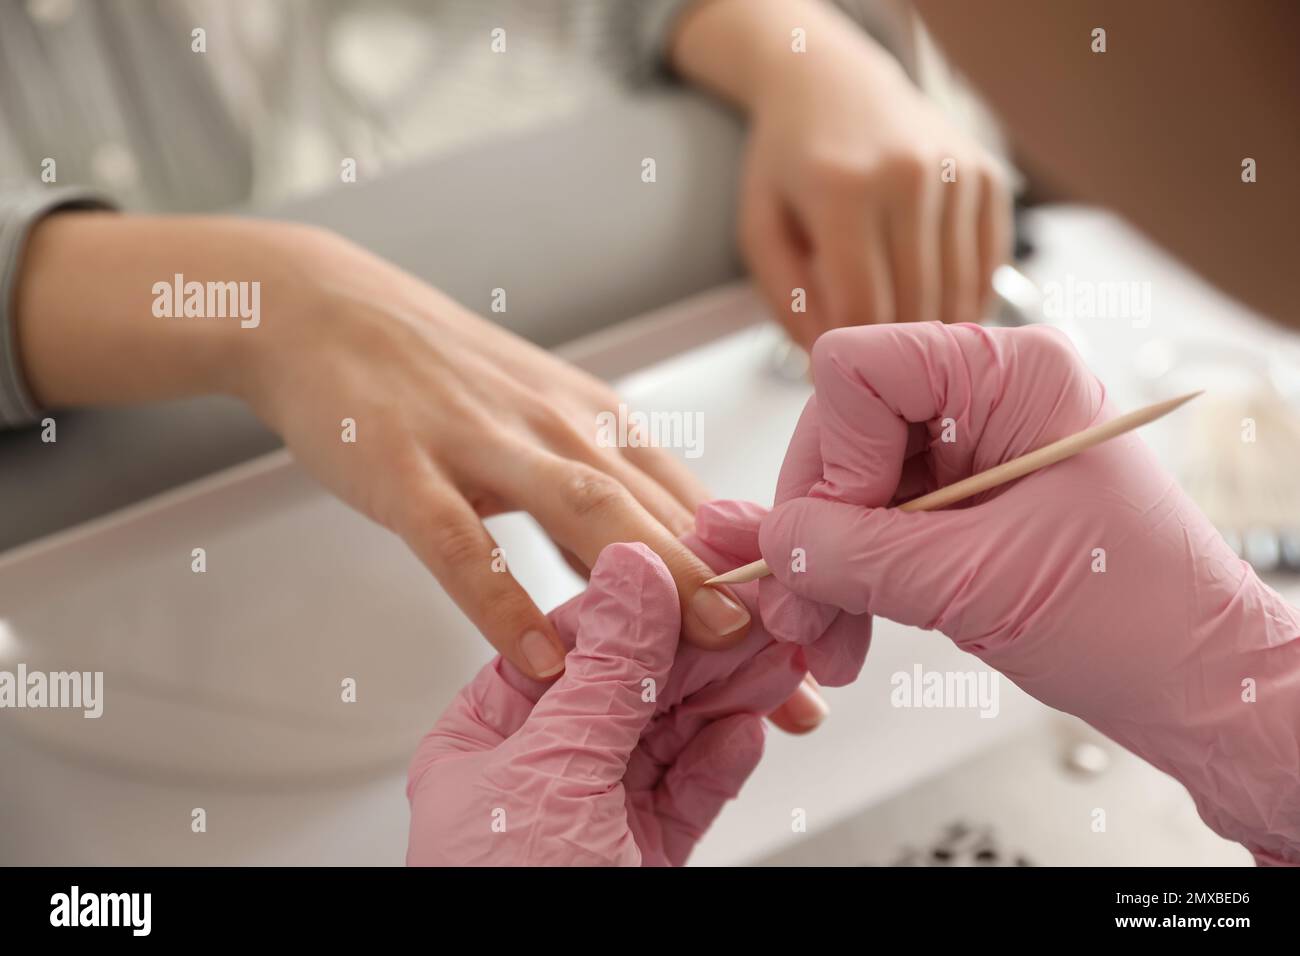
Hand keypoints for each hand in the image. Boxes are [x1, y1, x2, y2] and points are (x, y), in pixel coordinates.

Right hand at [242, 229, 759, 678]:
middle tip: (795, 669)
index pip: (697, 503)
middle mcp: (561, 429)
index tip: (814, 634)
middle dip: (736, 593)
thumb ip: (599, 503)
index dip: (761, 572)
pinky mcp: (407, 467)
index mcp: (600, 424)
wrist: (325, 307)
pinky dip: (503, 601)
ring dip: (655, 580)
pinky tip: (539, 658)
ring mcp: (485, 445)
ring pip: (585, 512)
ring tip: (707, 650)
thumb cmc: (443, 377)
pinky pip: (461, 541)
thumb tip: (665, 577)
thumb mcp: (541, 428)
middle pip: (664, 512)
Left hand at [406, 540, 807, 865]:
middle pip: (632, 685)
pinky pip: (690, 792)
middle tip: (761, 615)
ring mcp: (595, 815)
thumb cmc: (504, 911)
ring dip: (726, 696)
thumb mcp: (553, 774)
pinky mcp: (643, 856)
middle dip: (700, 651)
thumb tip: (633, 574)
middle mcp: (539, 771)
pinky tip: (747, 726)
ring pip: (671, 734)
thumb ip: (606, 673)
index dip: (641, 604)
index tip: (700, 572)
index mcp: (487, 739)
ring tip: (775, 661)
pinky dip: (722, 759)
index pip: (572, 644)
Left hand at [671, 0, 1011, 348]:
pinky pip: (988, 270)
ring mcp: (957, 172)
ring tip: (902, 348)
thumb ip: (788, 304)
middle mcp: (910, 177)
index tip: (843, 379)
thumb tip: (832, 368)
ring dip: (932, 336)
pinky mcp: (989, 175)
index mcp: (844, 191)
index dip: (856, 359)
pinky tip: (933, 307)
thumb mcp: (761, 230)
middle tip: (874, 373)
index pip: (864, 307)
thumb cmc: (789, 166)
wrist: (833, 83)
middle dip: (893, 354)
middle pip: (916, 307)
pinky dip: (964, 302)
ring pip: (959, 296)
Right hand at [747, 321, 1299, 862]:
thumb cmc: (1140, 619)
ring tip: (825, 639)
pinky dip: (851, 578)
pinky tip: (846, 631)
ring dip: (826, 566)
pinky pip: (874, 522)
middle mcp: (987, 396)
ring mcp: (970, 448)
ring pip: (848, 485)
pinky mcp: (960, 499)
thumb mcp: (979, 583)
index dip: (834, 455)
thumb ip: (860, 556)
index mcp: (1013, 375)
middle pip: (842, 430)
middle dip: (817, 526)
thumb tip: (772, 543)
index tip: (841, 534)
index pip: (858, 369)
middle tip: (801, 606)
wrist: (1194, 684)